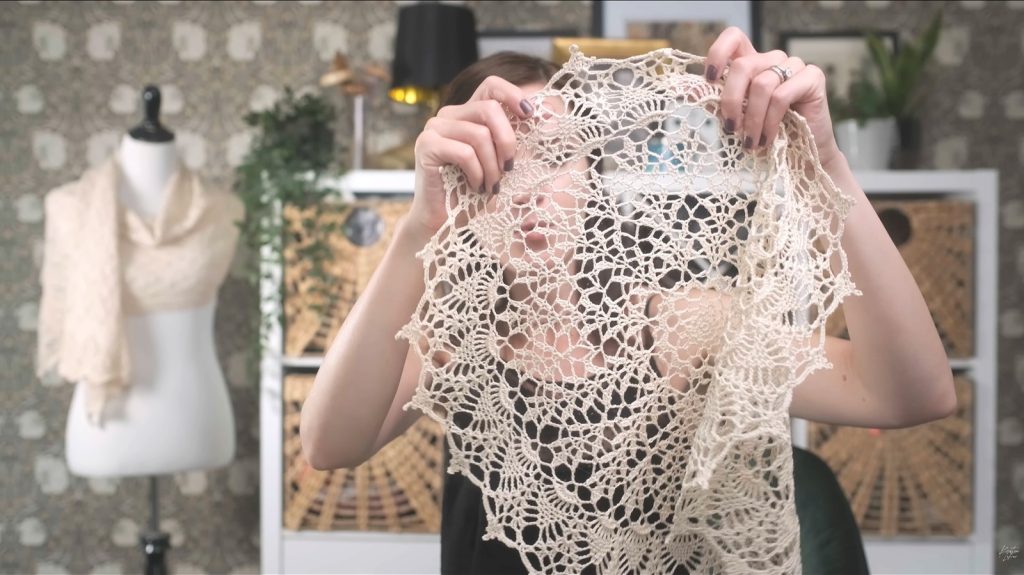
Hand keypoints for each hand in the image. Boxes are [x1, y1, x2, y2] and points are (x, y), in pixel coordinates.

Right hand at [407, 76, 534, 242]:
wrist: (444, 220)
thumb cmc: (474, 192)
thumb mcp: (500, 161)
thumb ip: (513, 139)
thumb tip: (543, 118)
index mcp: (466, 113)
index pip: (491, 86)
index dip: (513, 95)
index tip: (530, 117)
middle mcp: (448, 115)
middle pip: (489, 109)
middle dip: (507, 141)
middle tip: (509, 169)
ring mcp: (434, 128)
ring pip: (479, 134)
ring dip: (492, 165)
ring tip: (492, 185)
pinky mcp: (426, 146)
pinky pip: (464, 153)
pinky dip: (477, 173)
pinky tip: (476, 187)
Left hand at [704, 27, 842, 166]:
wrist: (799, 156)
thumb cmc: (763, 135)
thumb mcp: (735, 118)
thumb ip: (715, 102)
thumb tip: (689, 91)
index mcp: (752, 63)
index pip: (734, 38)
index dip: (718, 53)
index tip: (710, 79)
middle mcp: (772, 60)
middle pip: (743, 65)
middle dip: (731, 101)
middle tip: (731, 128)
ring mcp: (794, 66)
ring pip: (762, 84)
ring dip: (752, 119)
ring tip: (750, 143)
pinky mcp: (812, 77)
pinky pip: (781, 95)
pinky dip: (770, 122)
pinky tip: (767, 139)